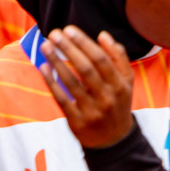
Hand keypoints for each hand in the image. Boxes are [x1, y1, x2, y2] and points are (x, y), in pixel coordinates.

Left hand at [40, 26, 135, 148]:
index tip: (69, 29)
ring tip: (45, 46)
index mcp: (120, 85)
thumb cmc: (117, 104)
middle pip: (86, 69)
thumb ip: (118, 58)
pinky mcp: (77, 121)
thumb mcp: (126, 83)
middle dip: (68, 49)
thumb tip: (103, 35)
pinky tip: (43, 67)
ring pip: (71, 82)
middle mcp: (107, 98)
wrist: (114, 140)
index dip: (84, 43)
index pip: (101, 59)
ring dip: (56, 61)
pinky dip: (51, 81)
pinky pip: (61, 98)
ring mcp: (92, 110)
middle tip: (54, 33)